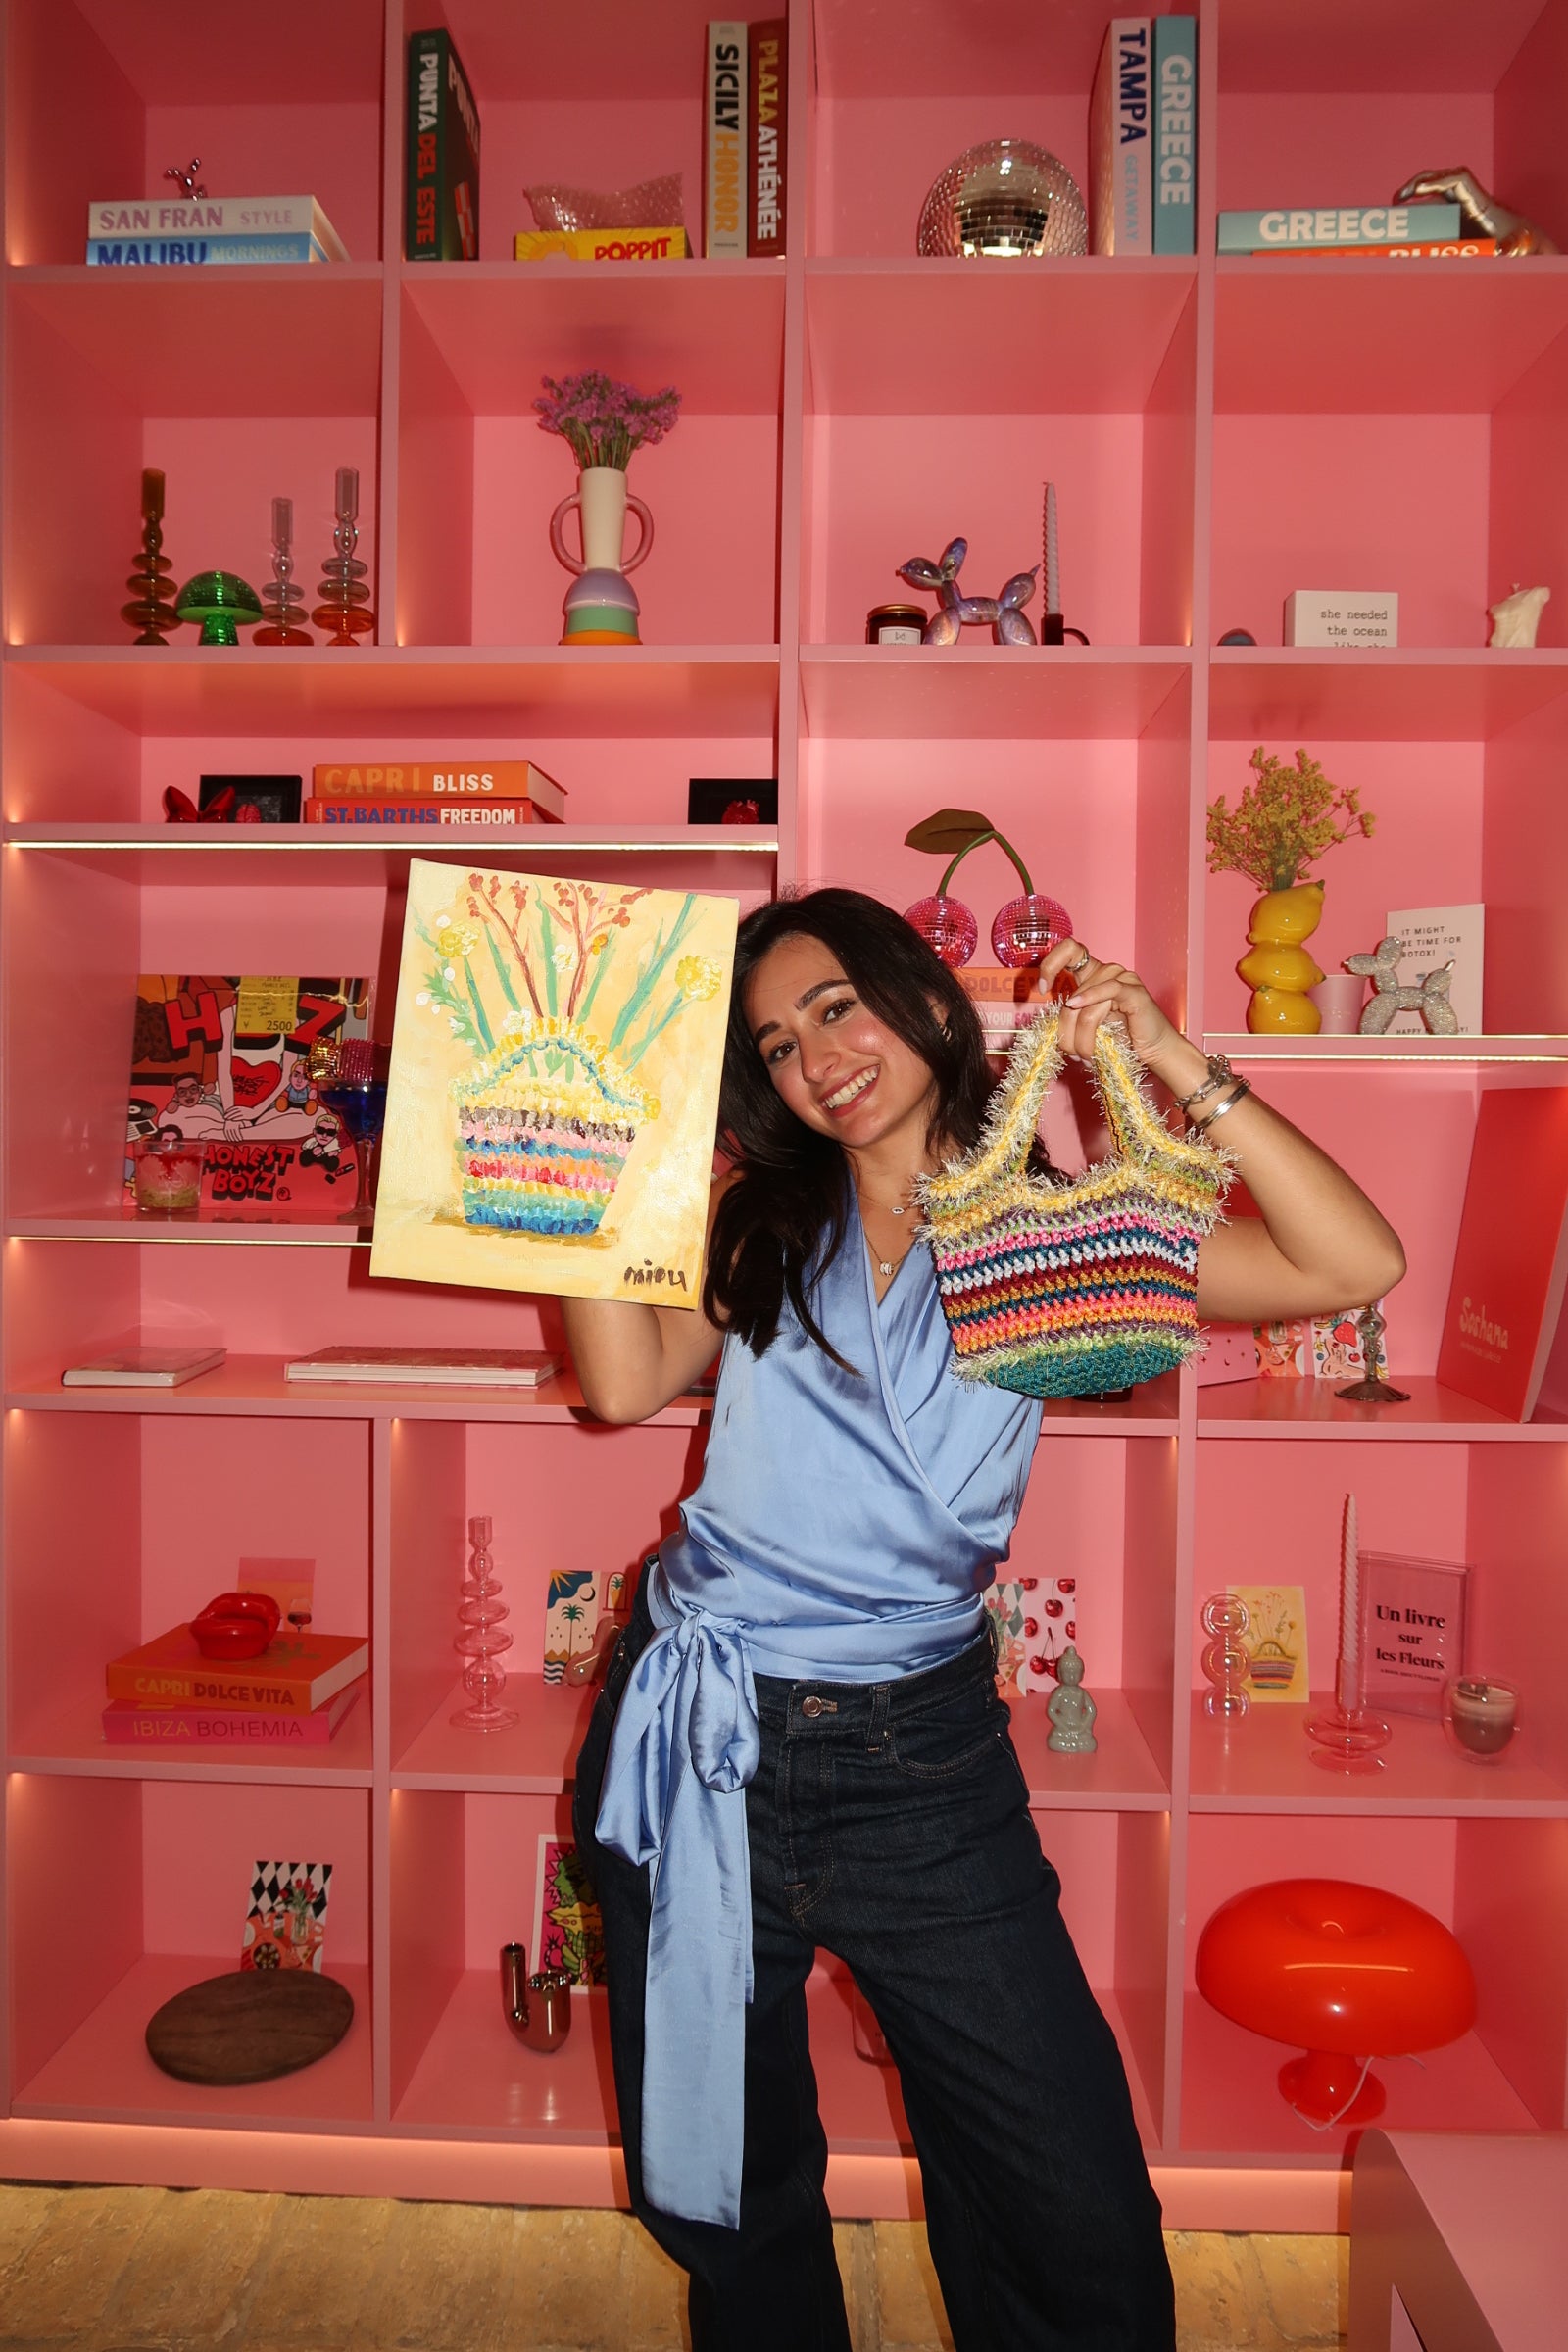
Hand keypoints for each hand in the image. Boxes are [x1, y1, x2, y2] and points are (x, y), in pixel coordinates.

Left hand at [1032, 938, 1204, 1095]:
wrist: (1153, 1051)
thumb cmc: (1122, 1040)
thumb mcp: (1088, 1028)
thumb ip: (1071, 1018)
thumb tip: (1050, 1028)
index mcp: (1093, 975)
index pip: (1068, 951)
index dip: (1050, 964)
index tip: (1041, 989)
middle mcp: (1107, 972)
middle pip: (1071, 992)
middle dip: (1065, 1028)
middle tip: (1070, 1052)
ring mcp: (1122, 978)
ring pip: (1084, 1000)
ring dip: (1081, 1034)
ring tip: (1085, 1056)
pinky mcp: (1134, 991)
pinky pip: (1108, 989)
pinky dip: (1090, 999)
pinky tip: (1077, 1005)